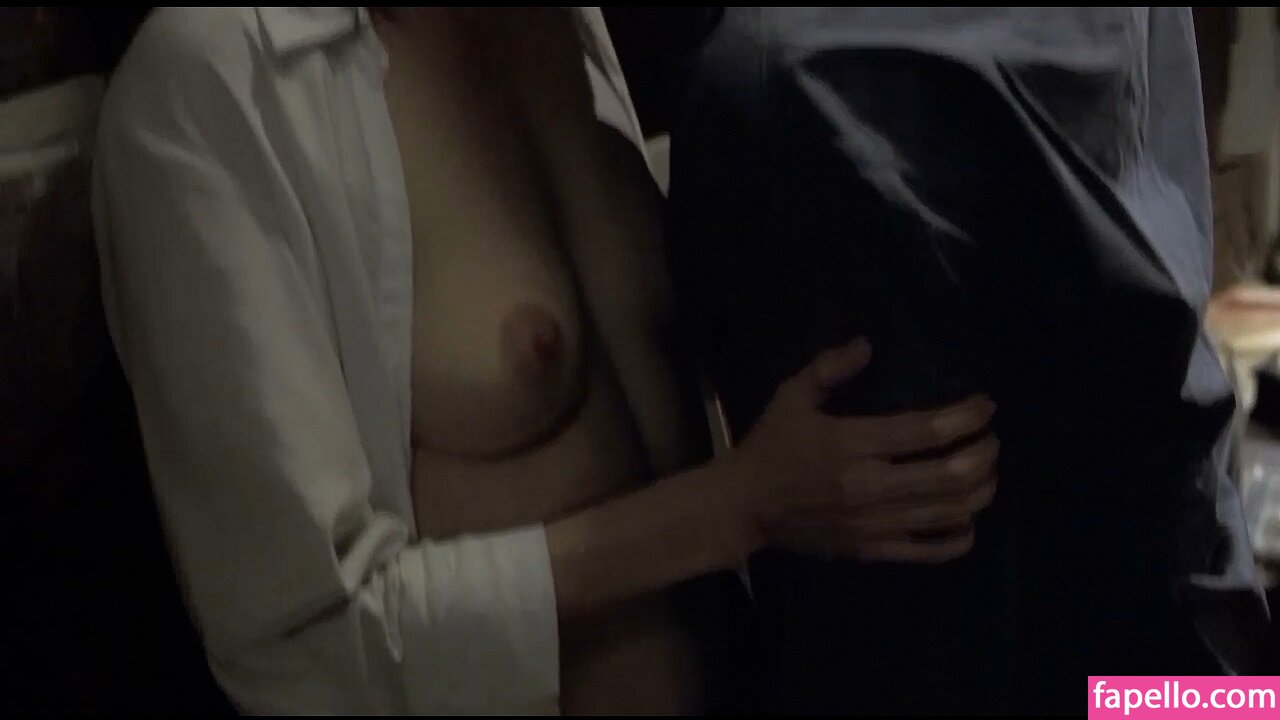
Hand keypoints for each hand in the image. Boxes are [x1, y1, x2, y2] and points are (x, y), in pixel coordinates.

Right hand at [730, 337, 997, 562]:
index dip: (966, 417)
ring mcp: (874, 524)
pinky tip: (968, 519)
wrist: (744, 508)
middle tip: (991, 439)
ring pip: (949, 512)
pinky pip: (929, 551)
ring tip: (987, 471)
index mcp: (851, 444)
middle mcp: (869, 486)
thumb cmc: (771, 448)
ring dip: (980, 490)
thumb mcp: (791, 398)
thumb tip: (867, 345)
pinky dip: (960, 537)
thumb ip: (829, 369)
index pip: (926, 431)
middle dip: (984, 453)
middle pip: (949, 475)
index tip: (985, 406)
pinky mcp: (872, 551)